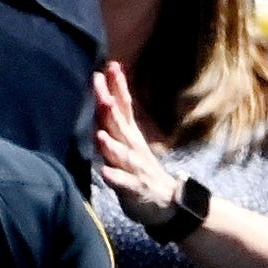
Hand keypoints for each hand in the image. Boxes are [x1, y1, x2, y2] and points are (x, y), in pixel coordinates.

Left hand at [87, 62, 179, 222]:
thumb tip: (105, 91)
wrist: (166, 201)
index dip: (117, 87)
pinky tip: (105, 173)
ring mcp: (135, 167)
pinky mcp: (135, 188)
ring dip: (111, 145)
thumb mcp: (128, 138)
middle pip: (120, 126)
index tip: (110, 66)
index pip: (123, 106)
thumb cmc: (140, 167)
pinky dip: (115, 178)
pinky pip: (124, 183)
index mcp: (129, 133)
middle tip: (104, 95)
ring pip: (122, 154)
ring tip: (101, 136)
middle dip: (111, 111)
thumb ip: (116, 117)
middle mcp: (132, 146)